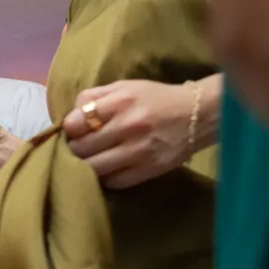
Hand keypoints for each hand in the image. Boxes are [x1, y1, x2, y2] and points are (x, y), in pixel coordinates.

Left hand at [61, 80, 200, 189]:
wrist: (200, 115)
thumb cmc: (156, 99)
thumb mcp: (126, 87)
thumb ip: (94, 97)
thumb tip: (69, 118)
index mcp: (122, 101)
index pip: (76, 122)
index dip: (70, 128)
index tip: (76, 129)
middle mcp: (130, 126)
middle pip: (80, 148)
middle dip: (75, 148)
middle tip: (80, 146)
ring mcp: (139, 152)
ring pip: (92, 168)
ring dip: (86, 165)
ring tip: (92, 158)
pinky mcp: (147, 171)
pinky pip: (111, 181)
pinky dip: (105, 176)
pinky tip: (109, 167)